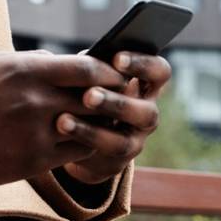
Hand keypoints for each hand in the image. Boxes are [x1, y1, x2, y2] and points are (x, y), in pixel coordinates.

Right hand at [0, 52, 127, 192]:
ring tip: (110, 119)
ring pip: (90, 126)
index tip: (117, 73)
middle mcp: (35, 100)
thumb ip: (30, 60)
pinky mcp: (34, 160)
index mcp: (26, 70)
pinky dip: (85, 144)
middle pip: (95, 97)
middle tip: (124, 97)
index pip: (87, 67)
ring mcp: (36, 132)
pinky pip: (76, 151)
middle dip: (113, 97)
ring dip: (102, 123)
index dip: (109, 71)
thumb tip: (63, 60)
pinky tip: (86, 139)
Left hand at [57, 52, 171, 184]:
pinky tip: (60, 127)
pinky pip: (102, 155)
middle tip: (88, 95)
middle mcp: (147, 115)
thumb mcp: (94, 75)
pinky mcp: (116, 162)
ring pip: (123, 141)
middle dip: (117, 103)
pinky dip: (80, 140)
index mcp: (147, 86)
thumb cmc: (89, 89)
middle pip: (147, 112)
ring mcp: (135, 142)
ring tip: (63, 119)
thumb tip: (83, 58)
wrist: (81, 133)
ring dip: (93, 131)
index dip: (143, 64)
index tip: (116, 58)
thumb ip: (95, 67)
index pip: (159, 72)